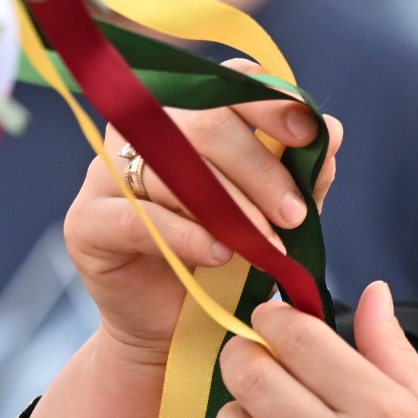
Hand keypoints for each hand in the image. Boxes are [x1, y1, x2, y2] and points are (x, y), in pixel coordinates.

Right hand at [60, 64, 339, 369]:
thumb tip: (331, 131)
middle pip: (199, 122)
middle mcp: (139, 133)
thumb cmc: (223, 264)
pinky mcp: (86, 222)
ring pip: (170, 169)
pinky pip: (138, 218)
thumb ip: (298, 176)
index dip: (269, 101)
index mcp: (184, 116)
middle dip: (258, 168)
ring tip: (267, 246)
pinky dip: (186, 236)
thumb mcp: (272, 217)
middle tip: (294, 214)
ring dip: (230, 209)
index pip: (224, 85)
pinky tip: (221, 254)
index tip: (309, 134)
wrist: (175, 332)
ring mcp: (105, 175)